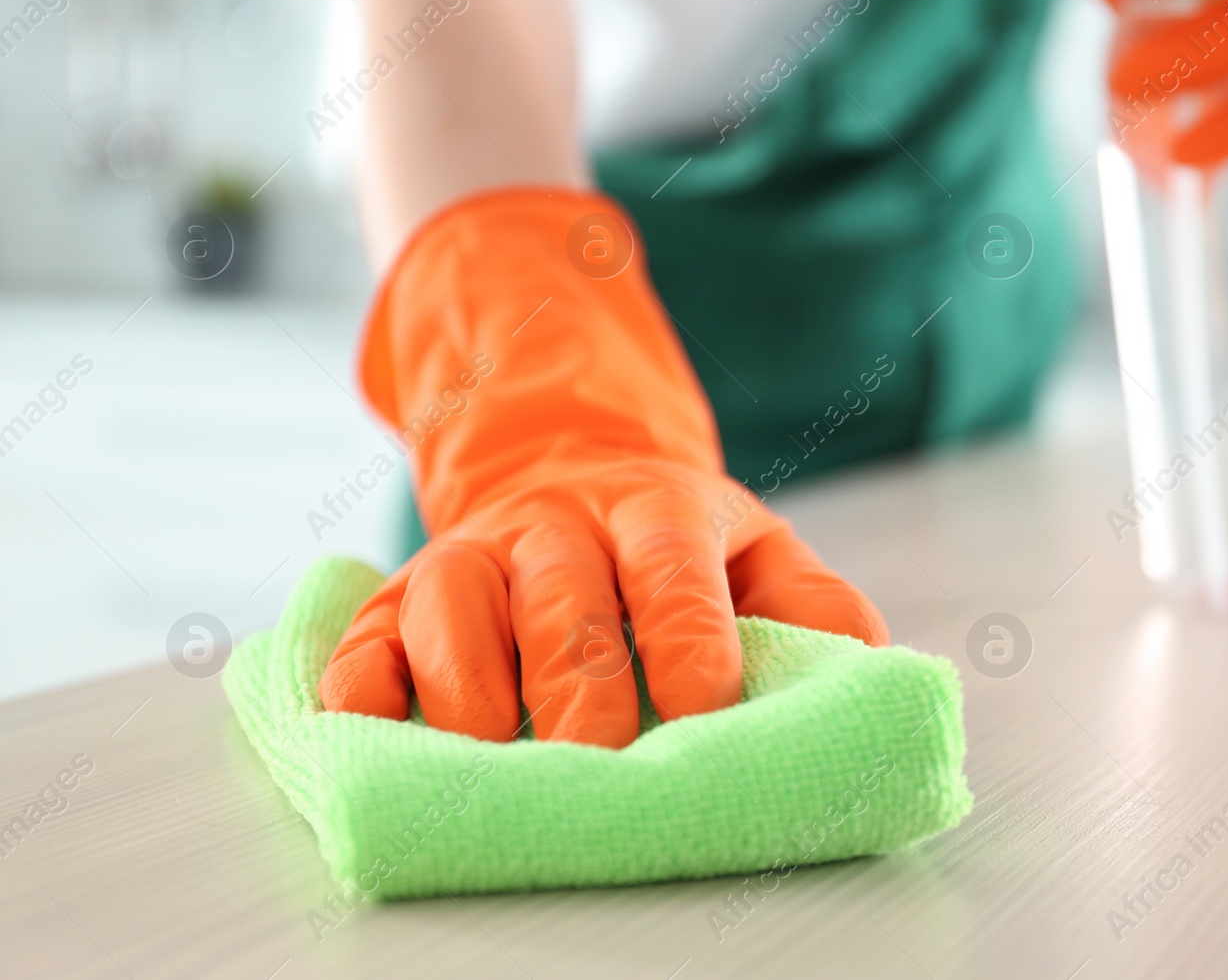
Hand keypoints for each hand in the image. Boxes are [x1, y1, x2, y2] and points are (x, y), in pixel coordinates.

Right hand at [319, 190, 886, 747]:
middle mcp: (557, 525)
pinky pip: (364, 637)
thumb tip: (867, 666)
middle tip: (597, 756)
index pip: (672, 565)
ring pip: (454, 602)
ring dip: (468, 681)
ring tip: (493, 751)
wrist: (565, 471)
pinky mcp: (399, 599)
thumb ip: (813, 604)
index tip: (704, 701)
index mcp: (656, 511)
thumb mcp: (756, 550)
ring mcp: (471, 556)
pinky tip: (369, 727)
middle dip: (579, 678)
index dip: (688, 632)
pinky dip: (360, 685)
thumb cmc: (673, 543)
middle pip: (562, 593)